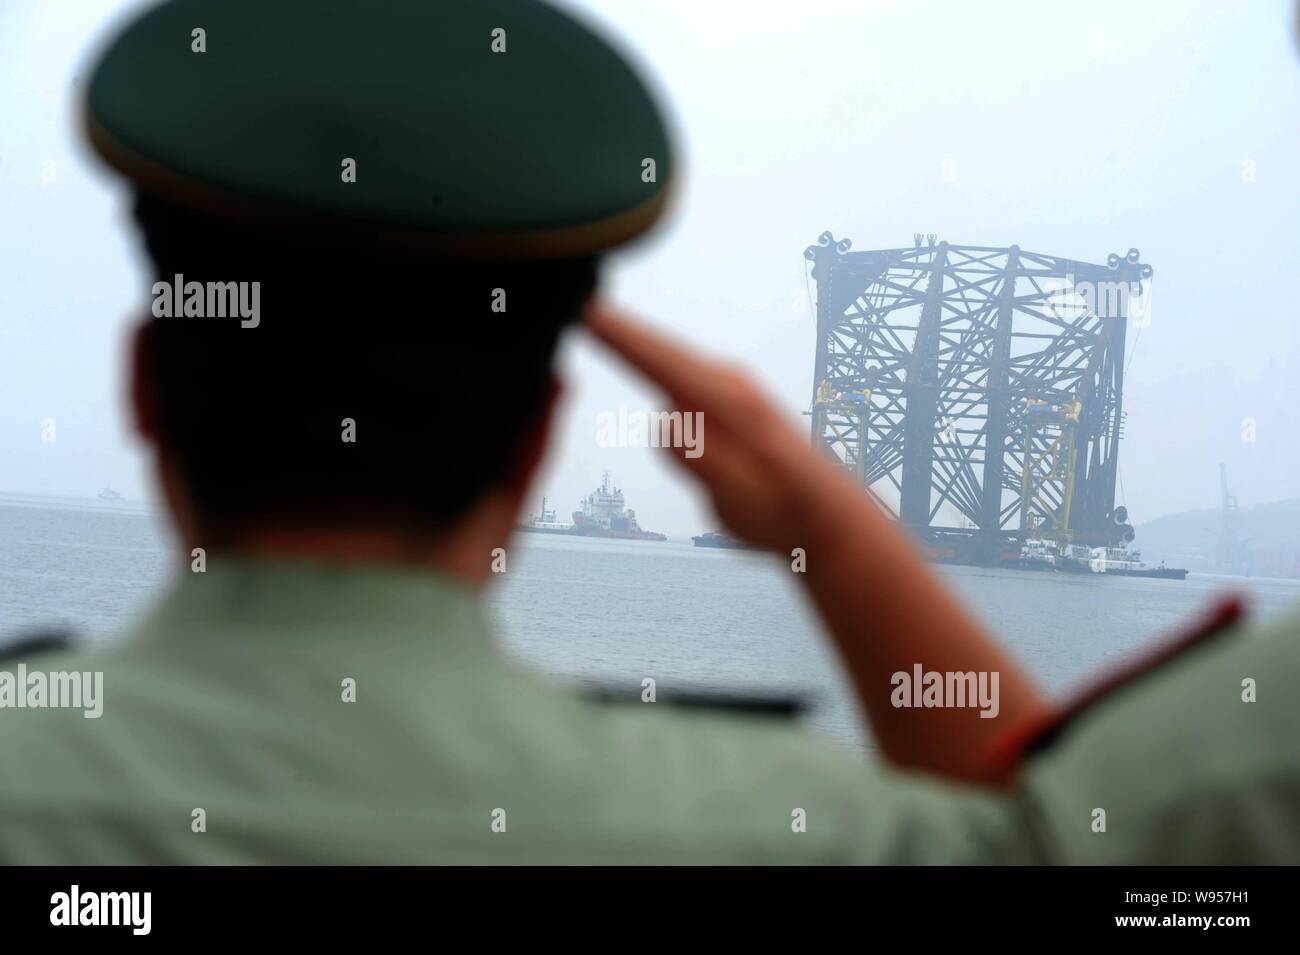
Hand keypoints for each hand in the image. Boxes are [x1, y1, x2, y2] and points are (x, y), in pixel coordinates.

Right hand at [583, 301, 857, 553]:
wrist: (821, 511)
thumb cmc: (785, 508)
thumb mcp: (742, 498)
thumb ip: (704, 459)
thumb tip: (664, 419)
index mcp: (730, 403)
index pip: (662, 363)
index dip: (620, 337)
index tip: (585, 309)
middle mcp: (726, 384)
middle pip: (657, 351)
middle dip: (616, 328)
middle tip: (572, 305)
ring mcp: (721, 389)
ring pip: (663, 366)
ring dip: (630, 347)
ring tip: (592, 323)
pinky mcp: (717, 401)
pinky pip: (673, 378)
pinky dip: (648, 364)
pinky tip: (633, 359)